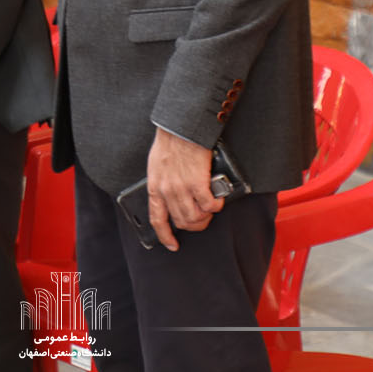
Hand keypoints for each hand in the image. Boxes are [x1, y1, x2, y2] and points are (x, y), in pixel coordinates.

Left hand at [146, 128, 223, 250]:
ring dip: (206, 216)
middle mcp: (166, 191)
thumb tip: (170, 197)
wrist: (181, 127)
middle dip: (194, 225)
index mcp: (154, 187)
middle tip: (202, 219)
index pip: (157, 220)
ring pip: (195, 217)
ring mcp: (182, 189)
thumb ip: (162, 183)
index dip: (165, 236)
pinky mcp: (198, 183)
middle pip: (181, 222)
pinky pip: (209, 205)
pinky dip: (215, 206)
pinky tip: (217, 199)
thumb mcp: (156, 165)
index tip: (172, 244)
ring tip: (210, 208)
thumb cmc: (170, 141)